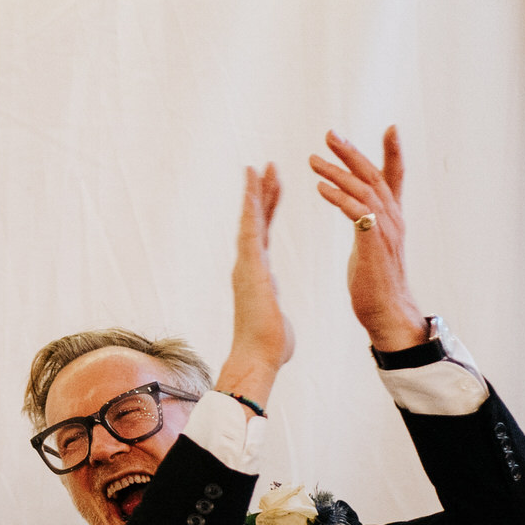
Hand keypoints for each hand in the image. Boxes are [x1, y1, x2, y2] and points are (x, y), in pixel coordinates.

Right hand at [216, 164, 294, 407]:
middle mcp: (248, 265)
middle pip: (256, 221)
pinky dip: (251, 203)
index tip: (271, 189)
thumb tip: (277, 324)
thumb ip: (274, 313)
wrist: (258, 357)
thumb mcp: (276, 323)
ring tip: (260, 167)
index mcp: (258, 275)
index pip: (262, 235)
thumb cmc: (269, 347)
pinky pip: (251, 226)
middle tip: (266, 167)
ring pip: (250, 219)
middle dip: (262, 194)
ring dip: (255, 192)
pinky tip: (254, 184)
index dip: (266, 211)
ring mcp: (246, 263)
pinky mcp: (249, 264)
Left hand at [309, 127, 426, 350]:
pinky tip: (320, 189)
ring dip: (337, 173)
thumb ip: (369, 225)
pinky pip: (356, 214)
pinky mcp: (373, 246)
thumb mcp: (373, 245)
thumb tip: (362, 214)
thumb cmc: (376, 282)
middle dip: (352, 153)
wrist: (386, 314)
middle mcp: (393, 220)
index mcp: (392, 218)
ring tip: (313, 160)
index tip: (391, 128)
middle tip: (330, 135)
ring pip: (363, 191)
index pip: (395, 178)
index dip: (394, 153)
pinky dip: (338, 198)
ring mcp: (385, 232)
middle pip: (374, 176)